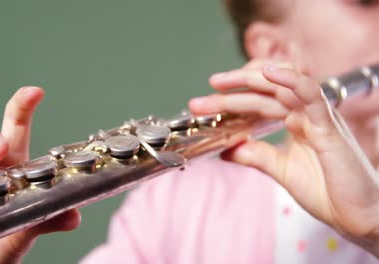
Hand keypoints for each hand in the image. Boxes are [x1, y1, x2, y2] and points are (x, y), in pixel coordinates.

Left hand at [189, 60, 378, 255]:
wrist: (359, 217)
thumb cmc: (328, 192)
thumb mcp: (281, 170)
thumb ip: (256, 155)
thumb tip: (226, 149)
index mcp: (296, 122)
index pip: (260, 99)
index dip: (233, 97)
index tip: (205, 102)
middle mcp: (305, 115)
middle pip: (265, 89)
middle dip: (231, 90)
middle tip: (201, 98)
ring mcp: (317, 118)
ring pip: (282, 85)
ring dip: (249, 80)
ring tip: (221, 83)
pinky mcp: (329, 127)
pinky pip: (311, 95)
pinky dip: (290, 81)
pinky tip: (268, 73)